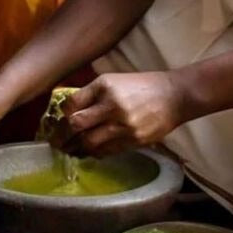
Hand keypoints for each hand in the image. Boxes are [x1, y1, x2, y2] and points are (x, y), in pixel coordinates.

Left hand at [55, 72, 184, 157]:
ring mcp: (123, 125)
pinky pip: (107, 151)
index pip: (72, 103)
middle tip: (58, 141)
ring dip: (78, 147)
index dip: (64, 113)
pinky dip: (96, 152)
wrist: (175, 96)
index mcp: (104, 86)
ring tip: (72, 150)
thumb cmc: (142, 86)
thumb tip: (71, 109)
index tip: (62, 119)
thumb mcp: (115, 80)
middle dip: (64, 134)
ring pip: (90, 142)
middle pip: (77, 125)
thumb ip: (93, 94)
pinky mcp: (133, 140)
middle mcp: (112, 105)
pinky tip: (91, 151)